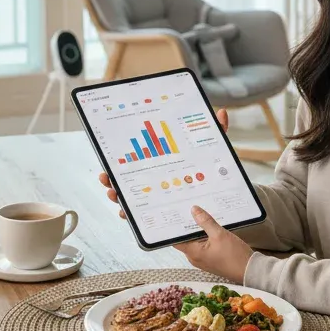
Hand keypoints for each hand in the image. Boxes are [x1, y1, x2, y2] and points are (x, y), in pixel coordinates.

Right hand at [97, 108, 229, 218]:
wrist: (223, 202)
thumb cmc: (214, 176)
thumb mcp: (215, 152)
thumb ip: (216, 133)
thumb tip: (222, 112)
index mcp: (164, 165)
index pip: (138, 161)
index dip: (122, 160)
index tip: (110, 159)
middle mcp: (157, 182)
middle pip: (128, 180)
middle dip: (112, 179)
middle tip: (106, 177)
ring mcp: (157, 200)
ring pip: (131, 199)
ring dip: (117, 197)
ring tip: (113, 193)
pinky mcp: (162, 216)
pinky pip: (142, 217)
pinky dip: (131, 215)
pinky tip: (126, 213)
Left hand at [174, 206, 253, 284]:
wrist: (250, 270)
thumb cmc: (233, 254)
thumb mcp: (219, 234)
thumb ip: (205, 221)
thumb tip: (193, 210)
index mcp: (193, 253)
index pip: (176, 240)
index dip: (175, 227)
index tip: (177, 214)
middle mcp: (195, 258)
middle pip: (186, 239)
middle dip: (188, 226)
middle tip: (189, 210)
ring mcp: (203, 260)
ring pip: (196, 242)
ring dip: (199, 230)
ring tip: (200, 214)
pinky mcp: (212, 259)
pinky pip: (204, 245)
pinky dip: (206, 236)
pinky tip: (211, 226)